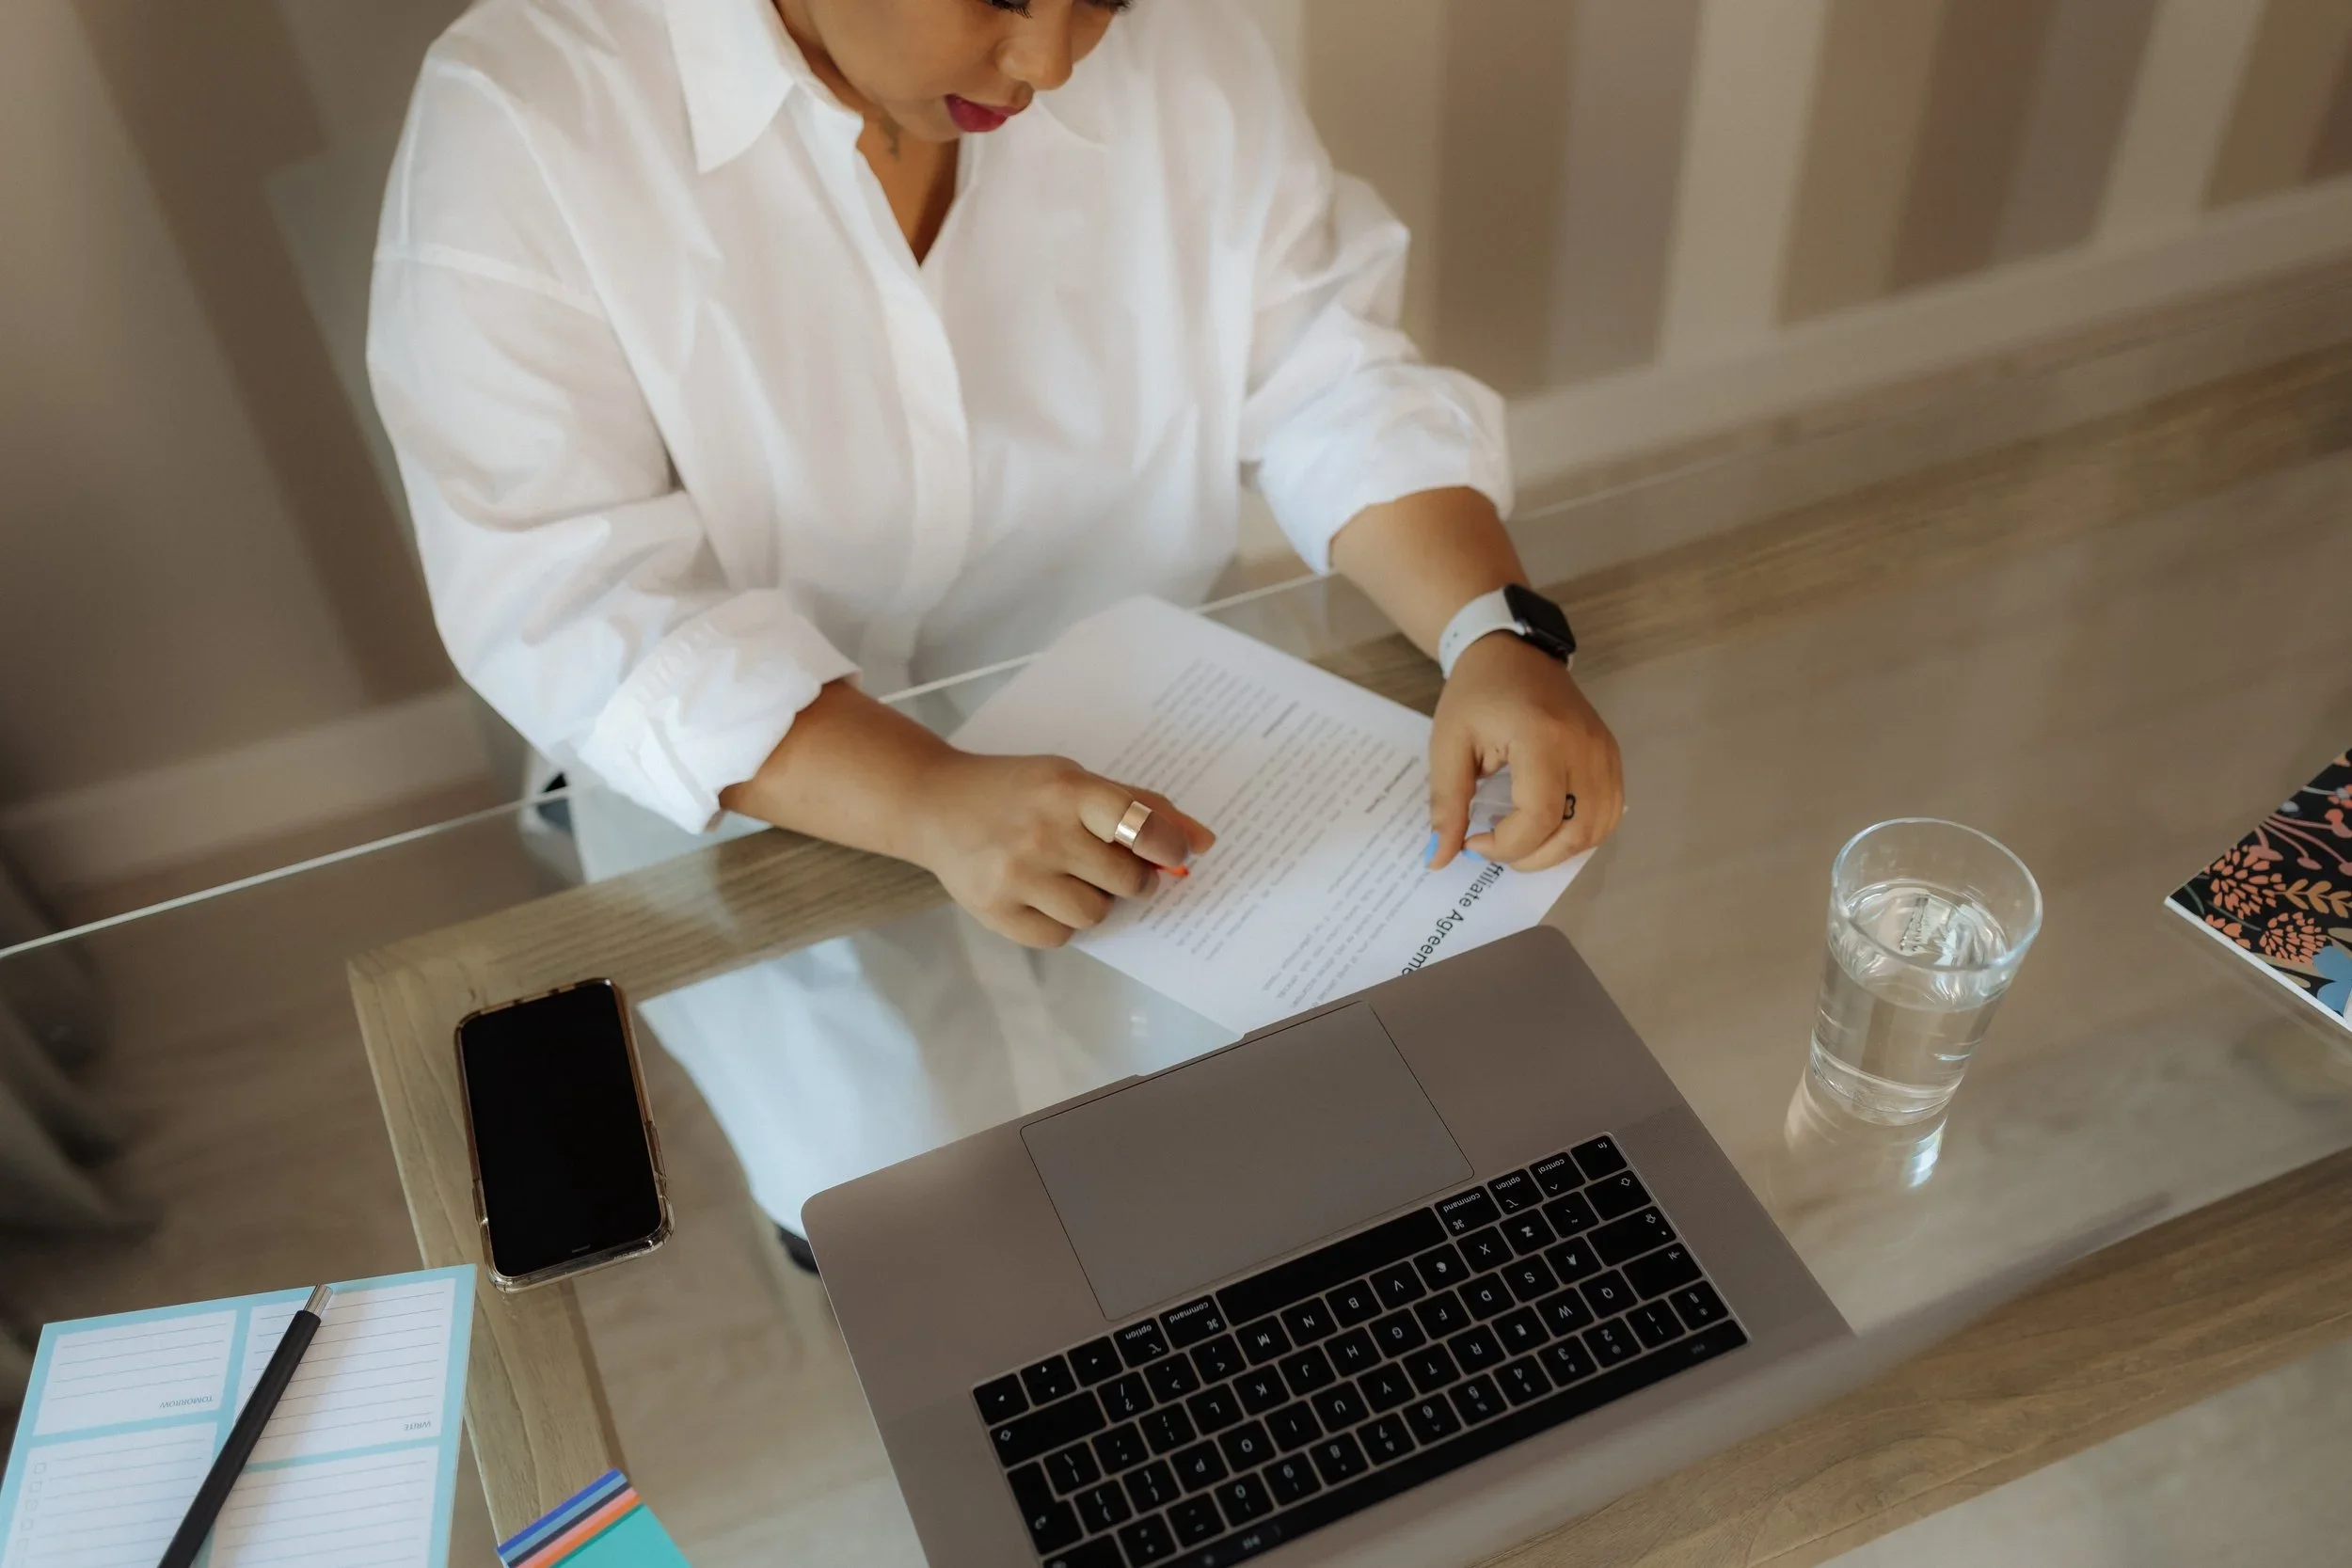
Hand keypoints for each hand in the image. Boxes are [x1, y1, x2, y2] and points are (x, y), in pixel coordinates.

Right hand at [908, 752, 1215, 947]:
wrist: (933, 805)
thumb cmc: (1018, 791)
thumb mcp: (1074, 780)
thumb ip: (1139, 807)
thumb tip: (1203, 843)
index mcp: (1067, 791)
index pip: (1138, 822)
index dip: (1169, 844)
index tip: (1176, 854)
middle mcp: (1043, 833)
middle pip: (1126, 881)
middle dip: (1132, 879)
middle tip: (1113, 867)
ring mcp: (1016, 876)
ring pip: (1095, 915)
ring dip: (1095, 902)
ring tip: (1070, 878)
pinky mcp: (994, 911)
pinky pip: (1059, 937)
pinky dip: (1060, 923)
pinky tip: (1041, 895)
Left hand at [1426, 634, 1622, 871]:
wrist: (1513, 651)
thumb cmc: (1475, 693)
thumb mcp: (1447, 745)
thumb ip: (1446, 805)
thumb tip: (1438, 859)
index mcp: (1542, 737)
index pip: (1538, 816)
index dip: (1506, 845)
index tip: (1473, 840)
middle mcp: (1584, 747)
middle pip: (1575, 831)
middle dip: (1532, 857)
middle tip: (1495, 848)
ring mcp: (1604, 751)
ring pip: (1598, 829)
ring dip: (1559, 851)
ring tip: (1520, 841)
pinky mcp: (1611, 755)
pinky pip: (1608, 811)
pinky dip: (1580, 833)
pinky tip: (1547, 828)